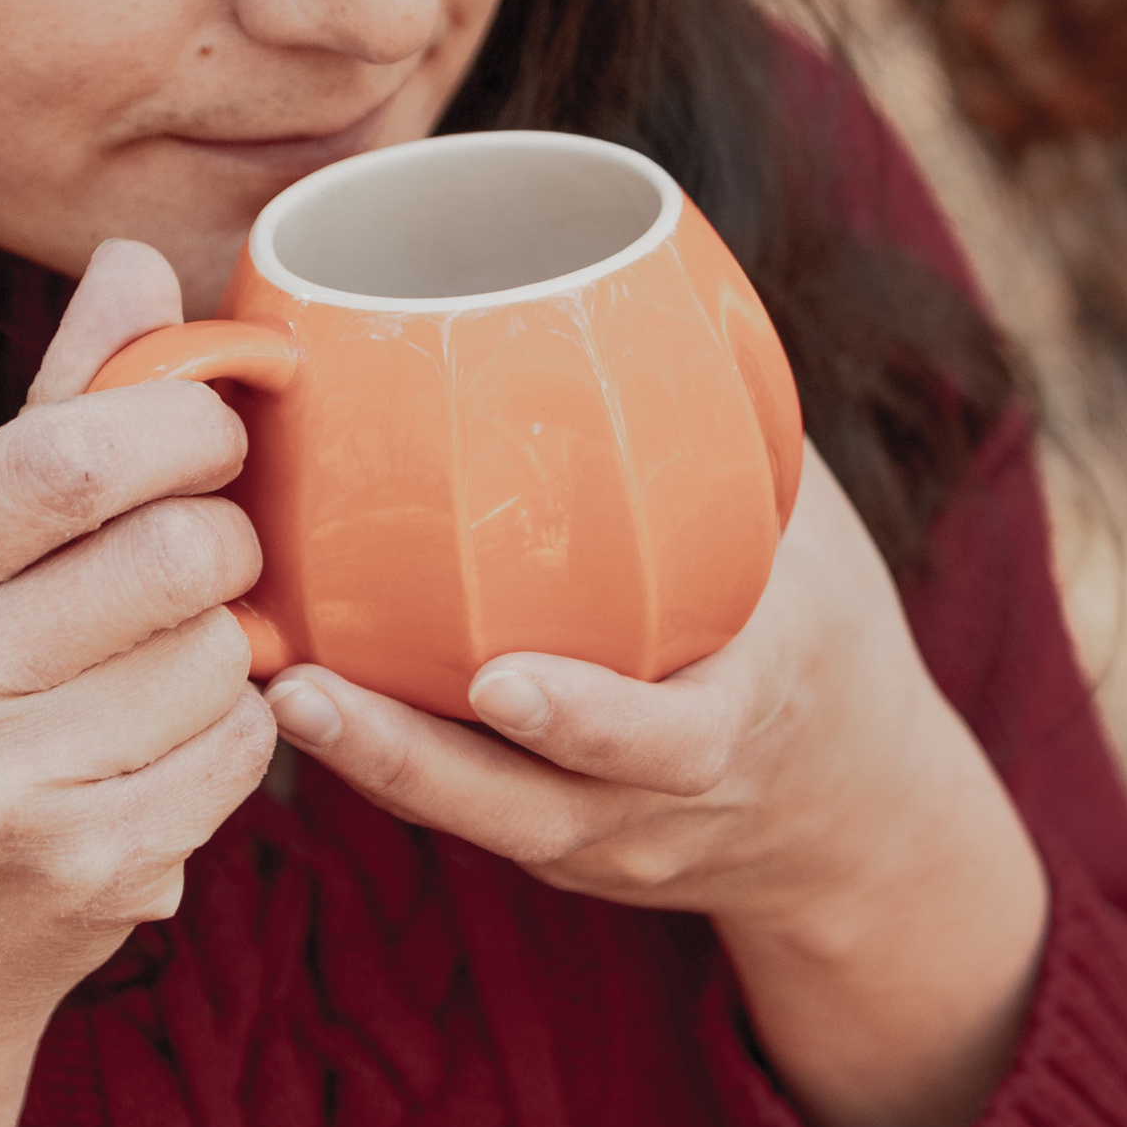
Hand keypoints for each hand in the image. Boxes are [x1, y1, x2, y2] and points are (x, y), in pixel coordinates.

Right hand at [0, 239, 270, 1126]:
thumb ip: (46, 413)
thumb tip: (142, 261)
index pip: (72, 456)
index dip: (188, 424)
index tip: (222, 427)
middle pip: (170, 554)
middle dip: (227, 542)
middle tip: (213, 555)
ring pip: (219, 656)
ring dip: (228, 652)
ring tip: (161, 673)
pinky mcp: (79, 873)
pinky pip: (239, 752)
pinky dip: (235, 736)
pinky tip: (165, 751)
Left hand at [264, 446, 1049, 1126]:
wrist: (854, 813)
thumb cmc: (821, 629)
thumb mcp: (813, 539)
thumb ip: (738, 442)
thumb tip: (645, 280)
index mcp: (745, 716)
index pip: (674, 742)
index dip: (590, 723)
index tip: (501, 683)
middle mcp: (662, 802)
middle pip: (527, 808)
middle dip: (408, 761)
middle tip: (304, 688)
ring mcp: (600, 841)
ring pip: (471, 821)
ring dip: (366, 762)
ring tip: (272, 686)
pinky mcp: (548, 847)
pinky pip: (461, 809)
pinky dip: (380, 761)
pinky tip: (290, 692)